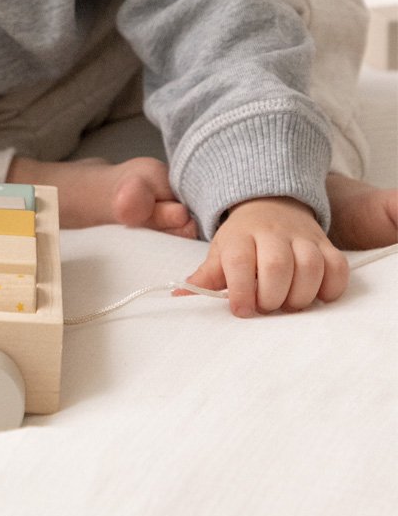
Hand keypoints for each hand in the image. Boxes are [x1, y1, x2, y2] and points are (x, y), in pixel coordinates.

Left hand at [174, 195, 348, 316]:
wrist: (270, 205)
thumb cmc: (243, 239)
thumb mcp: (220, 253)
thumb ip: (204, 277)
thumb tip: (178, 295)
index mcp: (241, 237)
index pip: (240, 261)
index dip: (240, 290)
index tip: (241, 310)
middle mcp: (273, 234)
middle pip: (277, 266)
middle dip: (272, 296)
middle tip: (267, 307)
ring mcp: (303, 237)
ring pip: (310, 266)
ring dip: (301, 295)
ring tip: (289, 304)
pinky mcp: (326, 244)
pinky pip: (337, 266)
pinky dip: (331, 287)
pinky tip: (318, 296)